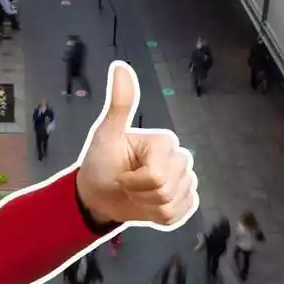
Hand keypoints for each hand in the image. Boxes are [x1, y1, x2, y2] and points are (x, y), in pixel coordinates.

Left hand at [76, 62, 197, 228]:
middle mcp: (180, 159)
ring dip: (146, 206)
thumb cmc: (100, 162)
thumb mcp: (106, 133)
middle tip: (126, 184)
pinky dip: (158, 217)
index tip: (120, 173)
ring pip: (171, 205)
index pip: (157, 176)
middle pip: (166, 191)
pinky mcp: (185, 202)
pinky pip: (178, 215)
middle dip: (139, 194)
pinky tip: (146, 206)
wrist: (98, 194)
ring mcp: (185, 182)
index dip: (133, 182)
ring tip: (134, 194)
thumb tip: (120, 66)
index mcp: (165, 141)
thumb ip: (120, 103)